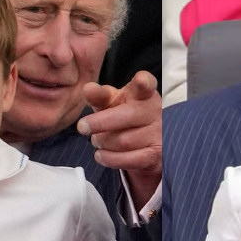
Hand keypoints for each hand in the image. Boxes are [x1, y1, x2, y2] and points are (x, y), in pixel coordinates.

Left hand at [77, 71, 161, 208]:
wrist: (147, 141)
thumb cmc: (125, 115)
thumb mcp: (113, 102)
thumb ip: (100, 95)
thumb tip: (87, 89)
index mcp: (144, 94)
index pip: (146, 85)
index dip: (144, 82)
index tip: (141, 81)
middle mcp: (155, 111)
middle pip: (127, 116)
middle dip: (100, 122)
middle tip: (82, 127)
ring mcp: (158, 133)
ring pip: (123, 141)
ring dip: (103, 142)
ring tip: (97, 140)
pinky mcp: (156, 155)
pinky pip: (128, 159)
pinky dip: (109, 158)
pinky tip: (100, 155)